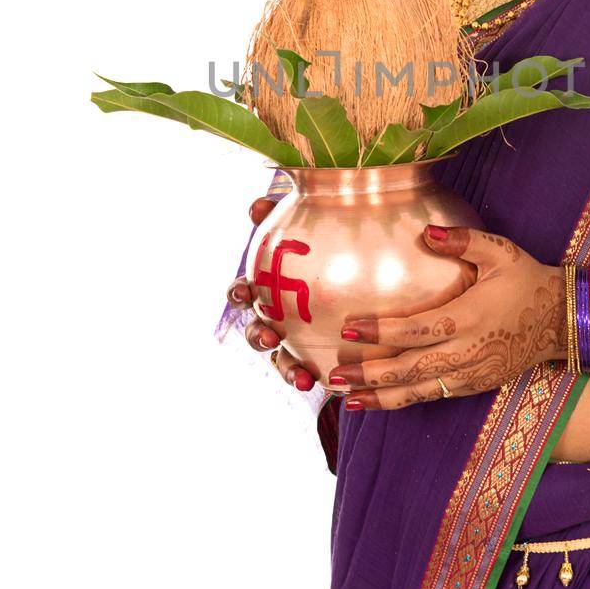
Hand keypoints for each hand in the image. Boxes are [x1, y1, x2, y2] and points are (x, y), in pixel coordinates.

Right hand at [223, 195, 315, 391]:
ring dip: (287, 369)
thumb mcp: (302, 232)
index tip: (243, 293)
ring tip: (301, 377)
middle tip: (269, 336)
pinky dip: (308, 378)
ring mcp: (289, 342)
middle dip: (257, 335)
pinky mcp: (310, 358)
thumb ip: (281, 218)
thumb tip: (257, 205)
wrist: (351, 278)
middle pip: (254, 331)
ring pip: (280, 360)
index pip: (242, 292)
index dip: (238, 294)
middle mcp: (270, 318)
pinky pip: (307, 372)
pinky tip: (322, 382)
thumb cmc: (316, 250)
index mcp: (263, 289)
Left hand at [325, 225, 566, 409]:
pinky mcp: (475, 385)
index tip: (351, 327)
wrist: (562, 320)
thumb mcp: (501, 252)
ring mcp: (472, 374)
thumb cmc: (527, 281)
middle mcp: (468, 352)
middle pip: (411, 369)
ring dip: (381, 397)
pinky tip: (379, 400)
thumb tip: (426, 232)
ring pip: (419, 391)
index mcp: (470, 317)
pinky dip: (405, 400)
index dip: (382, 331)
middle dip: (370, 374)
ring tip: (347, 400)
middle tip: (335, 373)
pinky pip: (434, 395)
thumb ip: (463, 240)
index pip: (417, 329)